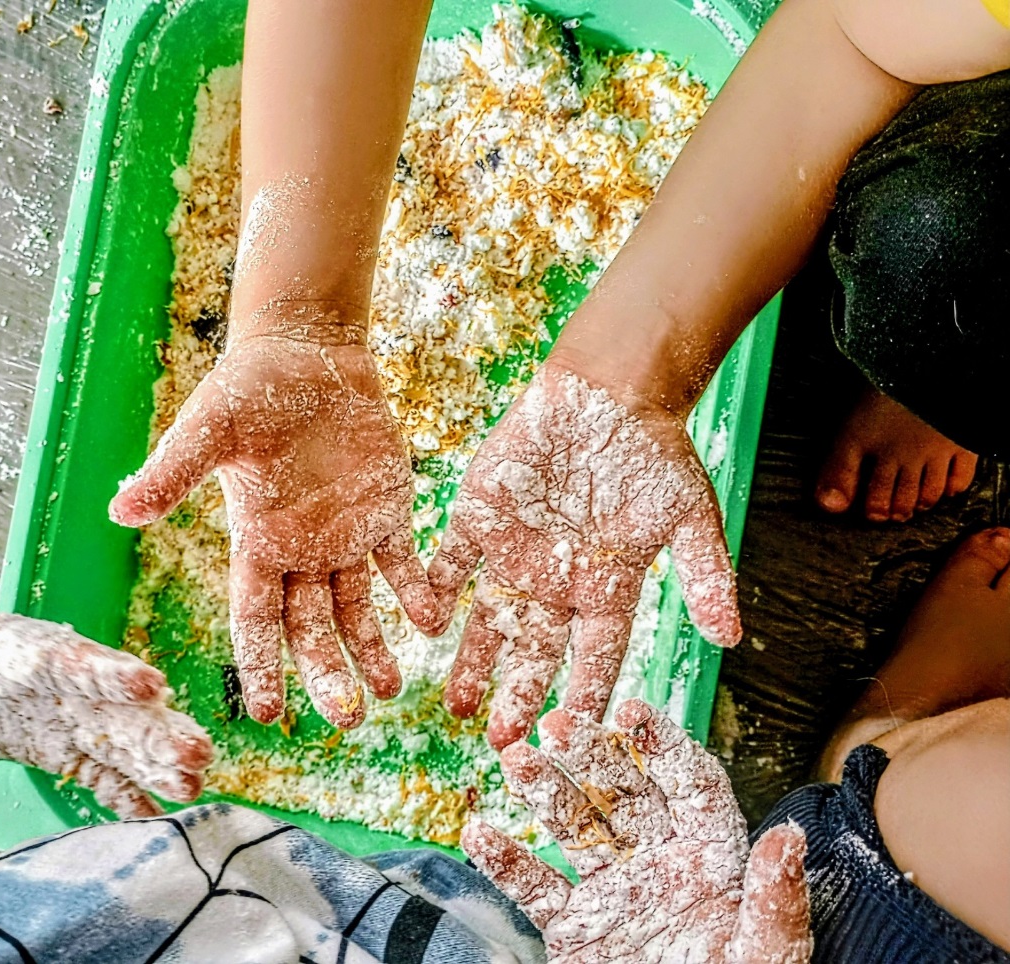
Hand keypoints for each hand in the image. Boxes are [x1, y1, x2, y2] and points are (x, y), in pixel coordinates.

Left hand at [0, 564, 213, 818]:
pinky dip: (126, 791)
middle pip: (116, 705)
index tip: (149, 685)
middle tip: (197, 751)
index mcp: (28, 650)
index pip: (75, 661)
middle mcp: (62, 681)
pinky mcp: (63, 748)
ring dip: (157, 758)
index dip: (110, 673)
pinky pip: (100, 772)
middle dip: (156, 728)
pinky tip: (154, 812)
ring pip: (121, 738)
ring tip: (195, 779)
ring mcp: (69, 716)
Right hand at [109, 312, 442, 728]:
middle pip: (312, 628)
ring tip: (392, 690)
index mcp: (256, 542)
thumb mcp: (207, 431)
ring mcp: (347, 534)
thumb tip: (119, 513)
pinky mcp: (389, 509)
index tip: (267, 715)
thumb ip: (172, 474)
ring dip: (374, 648)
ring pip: (359, 608)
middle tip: (349, 717)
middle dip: (328, 673)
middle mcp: (301, 551)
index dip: (261, 665)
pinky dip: (417, 590)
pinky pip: (404, 561)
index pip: (255, 618)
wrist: (306, 352)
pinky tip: (433, 620)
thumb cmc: (247, 389)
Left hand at [430, 360, 740, 747]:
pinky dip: (435, 590)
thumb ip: (704, 575)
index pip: (593, 655)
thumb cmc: (656, 453)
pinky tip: (425, 623)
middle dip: (518, 694)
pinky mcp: (477, 517)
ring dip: (472, 660)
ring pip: (488, 618)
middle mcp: (554, 582)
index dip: (583, 696)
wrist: (609, 392)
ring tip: (458, 704)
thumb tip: (731, 638)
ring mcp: (512, 552)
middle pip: (534, 651)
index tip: (572, 738)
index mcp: (604, 588)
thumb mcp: (690, 516)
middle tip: (502, 743)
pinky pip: (450, 561)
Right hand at [463, 701, 810, 962]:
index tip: (632, 711)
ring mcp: (613, 892)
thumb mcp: (766, 955)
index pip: (689, 785)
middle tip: (559, 723)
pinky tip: (479, 834)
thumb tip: (789, 837)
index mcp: (711, 859)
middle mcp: (659, 863)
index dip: (662, 745)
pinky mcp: (575, 928)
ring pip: (575, 827)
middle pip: (624, 793)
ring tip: (516, 758)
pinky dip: (505, 862)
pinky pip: (536, 888)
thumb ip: (775, 901)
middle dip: (591, 754)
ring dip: (543, 790)